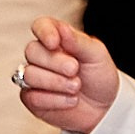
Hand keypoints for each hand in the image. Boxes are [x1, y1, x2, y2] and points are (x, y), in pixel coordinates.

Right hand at [19, 17, 120, 133]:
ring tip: (75, 87)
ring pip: (29, 75)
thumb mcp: (96, 55)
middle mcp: (42, 56)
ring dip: (56, 83)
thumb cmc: (100, 77)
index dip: (44, 32)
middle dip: (55, 62)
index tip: (54, 43)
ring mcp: (35, 77)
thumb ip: (78, 41)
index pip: (40, 26)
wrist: (105, 107)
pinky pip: (31, 97)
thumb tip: (62, 29)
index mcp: (58, 39)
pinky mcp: (32, 99)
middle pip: (32, 51)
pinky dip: (54, 100)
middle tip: (75, 70)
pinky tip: (70, 100)